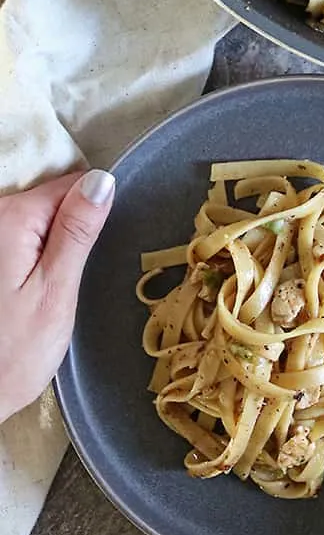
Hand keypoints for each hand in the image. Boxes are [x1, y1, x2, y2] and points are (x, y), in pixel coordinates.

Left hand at [0, 170, 114, 422]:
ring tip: (43, 291)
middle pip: (49, 199)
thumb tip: (101, 180)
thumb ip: (77, 232)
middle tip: (66, 280)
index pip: (72, 185)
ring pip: (32, 218)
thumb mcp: (55, 292)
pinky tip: (23, 292)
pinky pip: (15, 238)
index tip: (93, 252)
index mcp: (11, 218)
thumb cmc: (11, 354)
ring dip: (47, 245)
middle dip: (67, 230)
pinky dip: (28, 257)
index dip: (93, 213)